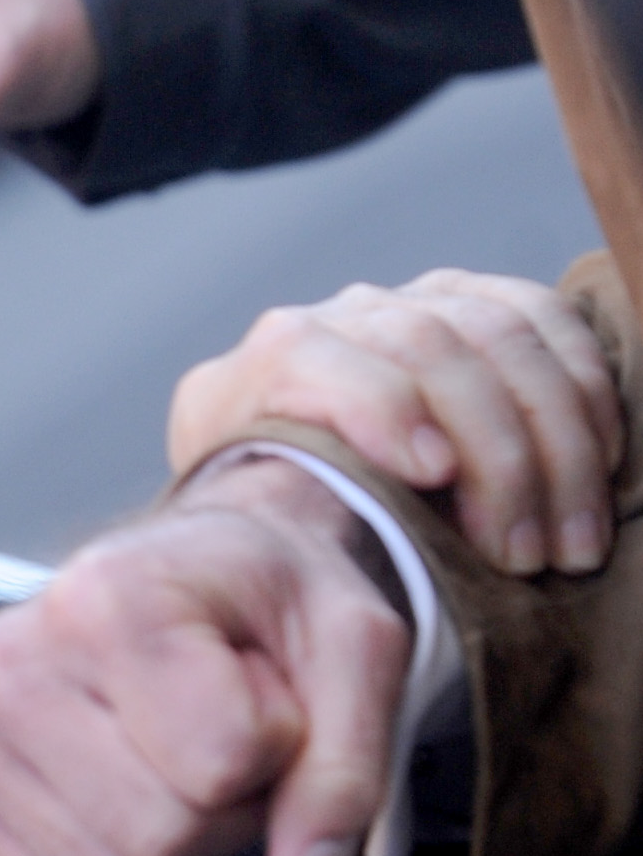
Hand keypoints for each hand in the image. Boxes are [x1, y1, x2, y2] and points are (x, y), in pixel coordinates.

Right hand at [0, 457, 410, 855]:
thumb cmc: (267, 602)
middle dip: (227, 808)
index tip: (267, 686)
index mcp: (101, 599)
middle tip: (228, 732)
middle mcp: (7, 662)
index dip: (280, 745)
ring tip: (179, 755)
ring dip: (177, 842)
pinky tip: (130, 787)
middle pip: (159, 835)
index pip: (221, 764)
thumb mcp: (354, 652)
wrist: (191, 579)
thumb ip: (344, 771)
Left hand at [169, 270, 624, 576]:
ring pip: (500, 335)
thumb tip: (353, 549)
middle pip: (428, 349)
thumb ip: (283, 516)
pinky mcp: (479, 300)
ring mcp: (415, 301)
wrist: (293, 474)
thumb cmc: (283, 516)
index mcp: (262, 367)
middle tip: (523, 555)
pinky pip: (548, 318)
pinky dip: (587, 391)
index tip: (432, 475)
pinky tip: (603, 462)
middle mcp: (337, 318)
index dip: (379, 408)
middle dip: (495, 458)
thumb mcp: (252, 526)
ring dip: (558, 443)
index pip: (309, 357)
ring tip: (570, 541)